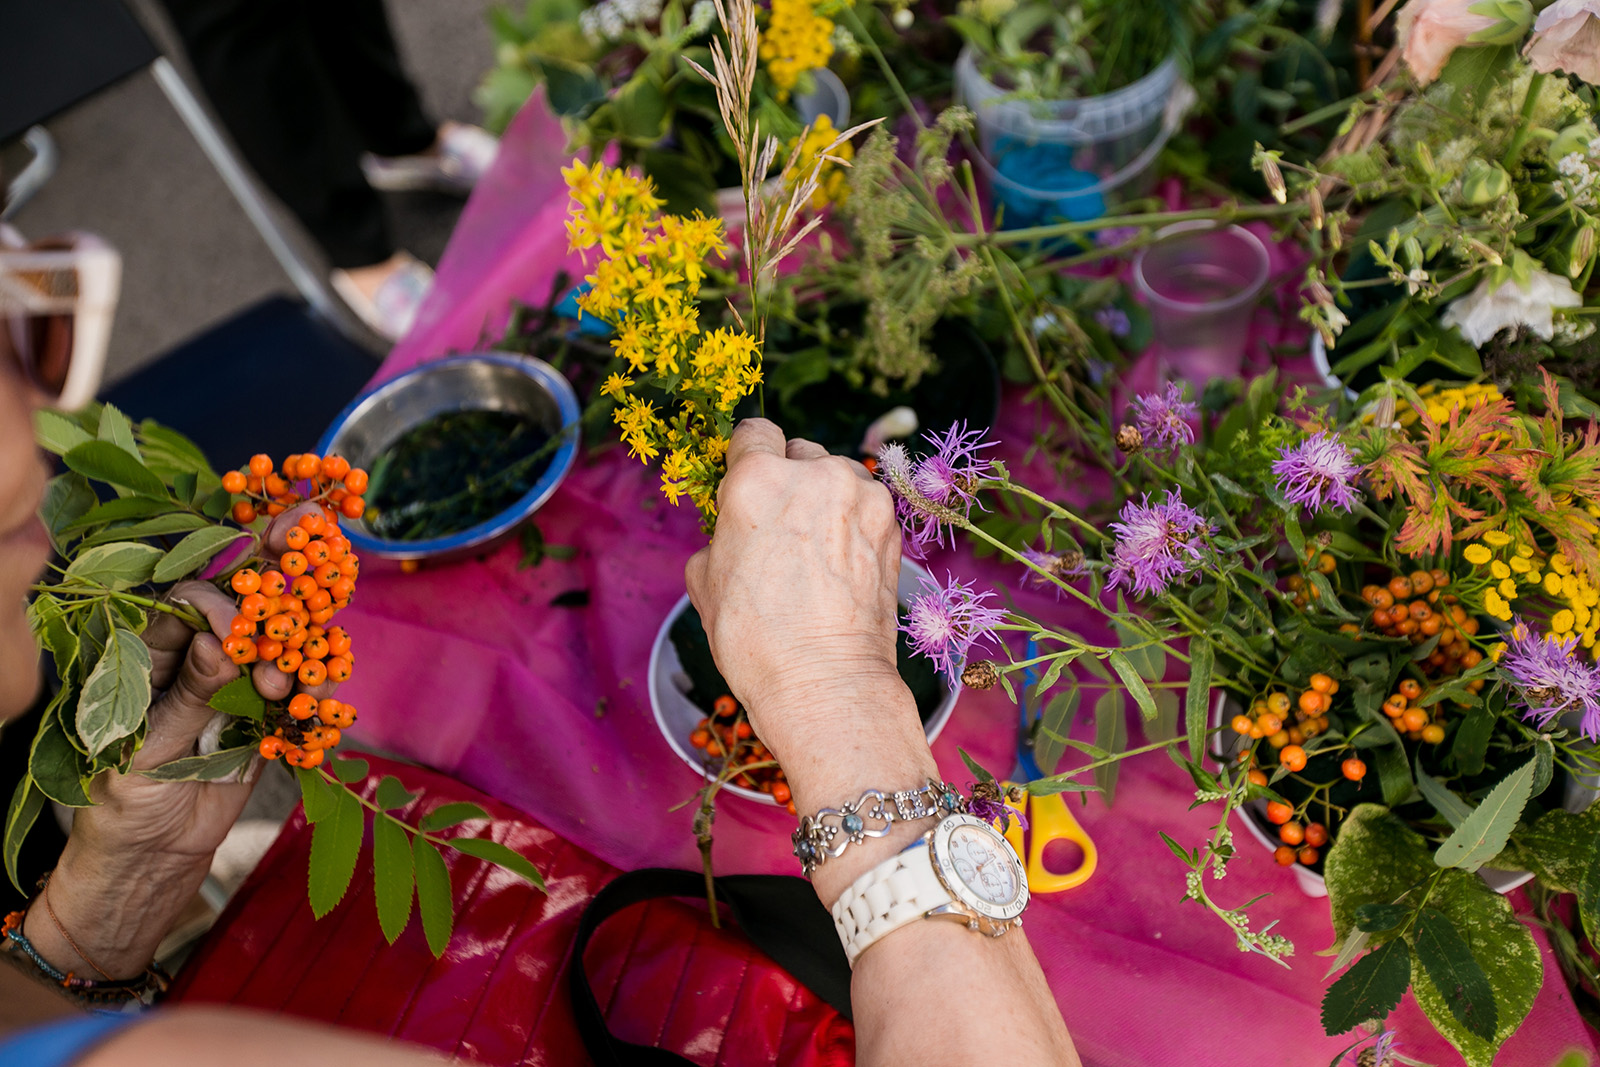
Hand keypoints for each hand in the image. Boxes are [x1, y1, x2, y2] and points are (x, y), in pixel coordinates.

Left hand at [29, 503, 338, 977]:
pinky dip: (316, 686)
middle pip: (243, 602)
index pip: (187, 602)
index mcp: (148, 656)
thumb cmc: (123, 809)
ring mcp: (235, 686)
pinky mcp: (267, 718)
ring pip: (280, 640)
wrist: (150, 871)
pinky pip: (300, 689)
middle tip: (312, 525)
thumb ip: (184, 696)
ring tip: (285, 683)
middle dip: (278, 564)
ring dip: (296, 646)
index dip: (217, 595)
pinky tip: (322, 687)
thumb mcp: (145, 752)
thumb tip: (216, 641)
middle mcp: (195, 659)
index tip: (238, 620)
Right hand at [684, 419, 934, 814]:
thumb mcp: (704, 581)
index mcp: (757, 479)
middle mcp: (815, 474)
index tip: (746, 484)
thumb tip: (733, 531)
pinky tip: (842, 565)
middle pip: (799, 452)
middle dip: (789, 480)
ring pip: (838, 476)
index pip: (753, 432)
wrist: (825, 682)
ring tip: (815, 551)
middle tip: (780, 530)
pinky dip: (855, 524)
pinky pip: (866, 506)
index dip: (745, 459)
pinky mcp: (892, 524)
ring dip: (826, 499)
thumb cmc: (755, 638)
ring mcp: (861, 496)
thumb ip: (720, 533)